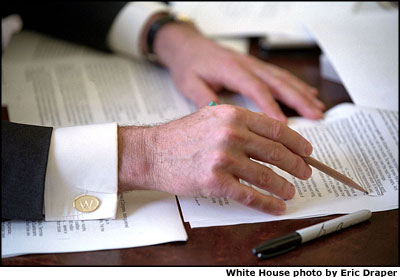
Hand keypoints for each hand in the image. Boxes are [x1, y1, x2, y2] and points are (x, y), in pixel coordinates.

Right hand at [118, 105, 312, 214]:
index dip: (297, 142)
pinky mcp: (214, 181)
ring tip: (290, 192)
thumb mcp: (212, 117)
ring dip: (284, 187)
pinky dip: (267, 203)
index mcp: (232, 115)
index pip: (276, 129)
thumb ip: (241, 124)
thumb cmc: (180, 137)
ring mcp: (223, 158)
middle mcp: (230, 134)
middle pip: (276, 152)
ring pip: (266, 176)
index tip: (306, 151)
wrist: (152, 152)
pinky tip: (275, 206)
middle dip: (296, 165)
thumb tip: (270, 138)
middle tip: (305, 173)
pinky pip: (249, 195)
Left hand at [153, 23, 324, 122]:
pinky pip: (280, 75)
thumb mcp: (190, 84)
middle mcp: (247, 66)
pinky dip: (296, 84)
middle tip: (316, 116)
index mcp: (232, 70)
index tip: (284, 126)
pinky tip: (307, 93)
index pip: (256, 90)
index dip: (271, 107)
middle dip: (299, 100)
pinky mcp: (255, 66)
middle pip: (278, 82)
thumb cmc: (189, 65)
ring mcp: (254, 65)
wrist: (187, 46)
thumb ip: (203, 99)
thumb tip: (219, 118)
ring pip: (283, 78)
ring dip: (302, 93)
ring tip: (318, 107)